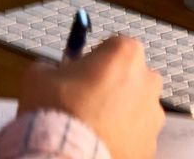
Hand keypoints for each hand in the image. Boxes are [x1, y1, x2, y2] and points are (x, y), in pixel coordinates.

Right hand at [17, 36, 163, 158]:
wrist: (66, 157)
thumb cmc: (57, 109)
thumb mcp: (40, 76)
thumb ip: (53, 67)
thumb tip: (53, 71)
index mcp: (126, 54)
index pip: (113, 46)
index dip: (94, 59)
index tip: (80, 73)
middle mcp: (148, 81)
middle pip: (131, 76)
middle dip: (113, 85)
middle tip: (86, 100)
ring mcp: (153, 116)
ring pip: (136, 108)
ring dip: (120, 113)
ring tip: (92, 127)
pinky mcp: (150, 146)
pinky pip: (135, 137)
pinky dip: (122, 139)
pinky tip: (100, 143)